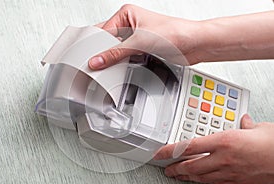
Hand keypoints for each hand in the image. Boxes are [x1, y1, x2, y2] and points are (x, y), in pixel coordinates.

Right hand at [88, 4, 202, 69]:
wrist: (195, 44)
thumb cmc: (175, 32)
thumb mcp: (140, 42)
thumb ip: (116, 53)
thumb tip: (98, 60)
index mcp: (127, 14)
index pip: (102, 31)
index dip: (93, 45)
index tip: (86, 58)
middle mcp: (130, 25)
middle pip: (108, 42)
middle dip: (102, 53)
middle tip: (93, 64)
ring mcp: (136, 39)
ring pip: (116, 52)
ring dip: (112, 60)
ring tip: (104, 68)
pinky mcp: (141, 51)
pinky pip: (125, 59)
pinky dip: (121, 66)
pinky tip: (117, 70)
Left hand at [154, 114, 273, 183]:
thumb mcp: (259, 128)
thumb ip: (246, 124)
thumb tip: (244, 121)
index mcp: (225, 141)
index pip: (188, 146)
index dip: (170, 151)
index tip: (160, 153)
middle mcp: (224, 159)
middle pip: (190, 166)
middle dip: (175, 168)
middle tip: (166, 168)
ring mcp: (230, 174)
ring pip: (200, 177)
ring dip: (186, 176)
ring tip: (178, 175)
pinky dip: (204, 181)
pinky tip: (201, 180)